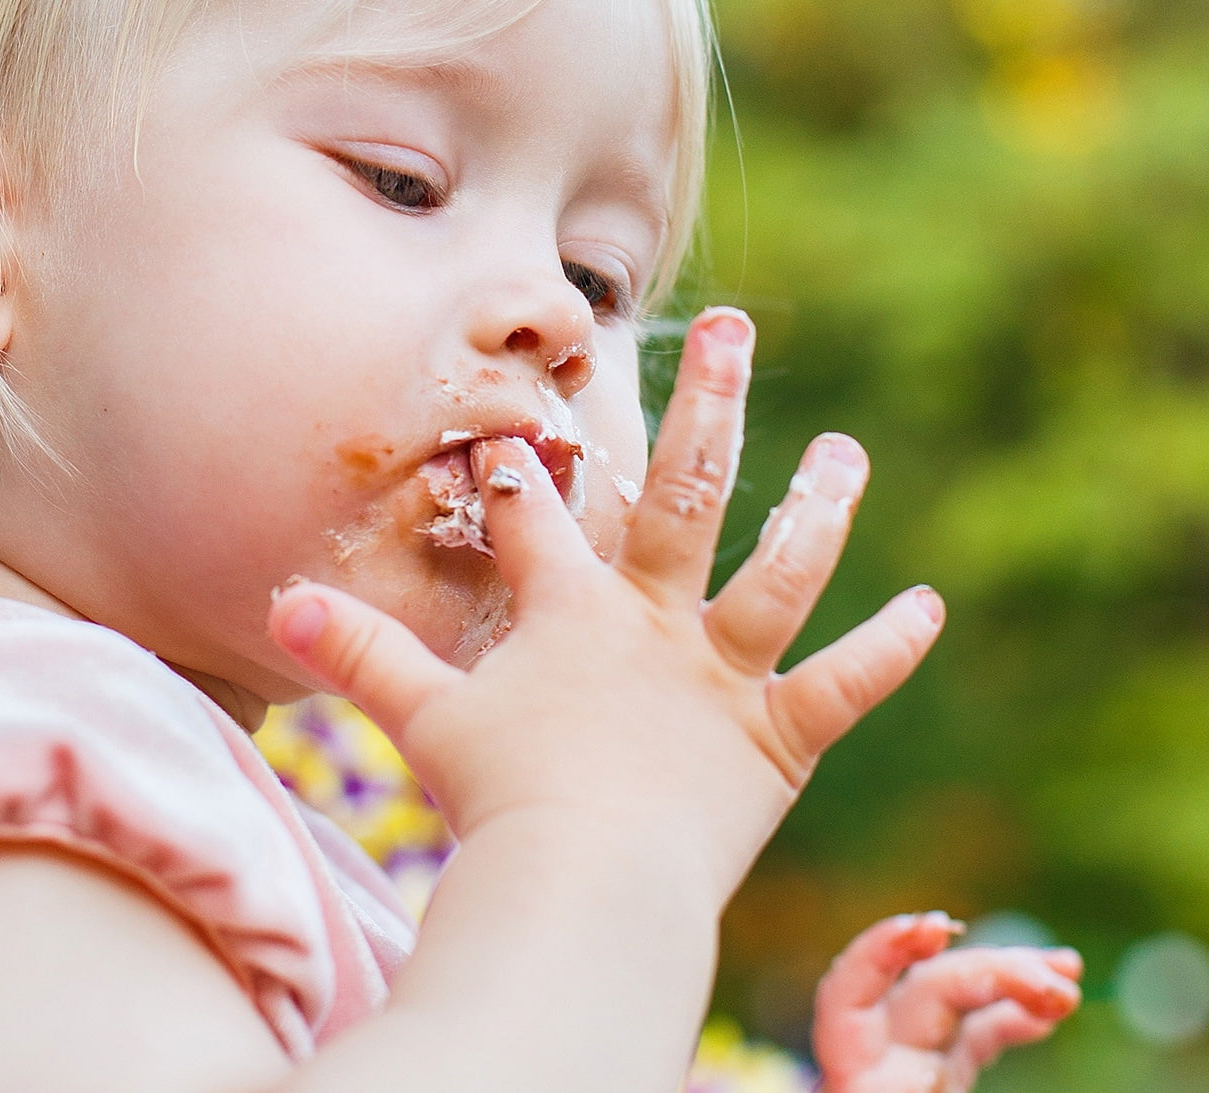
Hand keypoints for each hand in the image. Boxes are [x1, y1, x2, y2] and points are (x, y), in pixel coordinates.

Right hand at [268, 307, 944, 900]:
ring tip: (845, 452)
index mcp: (571, 610)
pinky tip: (929, 607)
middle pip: (685, 491)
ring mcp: (723, 674)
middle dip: (711, 400)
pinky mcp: (776, 738)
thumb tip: (279, 603)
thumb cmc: (497, 802)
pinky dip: (889, 648)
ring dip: (817, 504)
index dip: (523, 468)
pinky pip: (843, 685)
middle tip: (734, 325)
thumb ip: (360, 656)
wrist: (585, 882)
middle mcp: (657, 622)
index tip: (519, 427)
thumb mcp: (420, 721)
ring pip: (782, 570)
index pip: (540, 515)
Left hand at [814, 914, 1081, 1092]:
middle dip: (993, 973)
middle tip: (1057, 978)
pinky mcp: (939, 1081)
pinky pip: (973, 1034)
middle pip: (927, 991)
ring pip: (956, 1005)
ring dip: (1013, 983)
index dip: (879, 951)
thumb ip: (943, 1069)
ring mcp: (911, 1071)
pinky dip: (1011, 1017)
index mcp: (858, 1083)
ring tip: (1068, 980)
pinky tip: (1053, 1008)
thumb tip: (966, 1055)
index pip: (847, 994)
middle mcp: (879, 1067)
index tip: (933, 929)